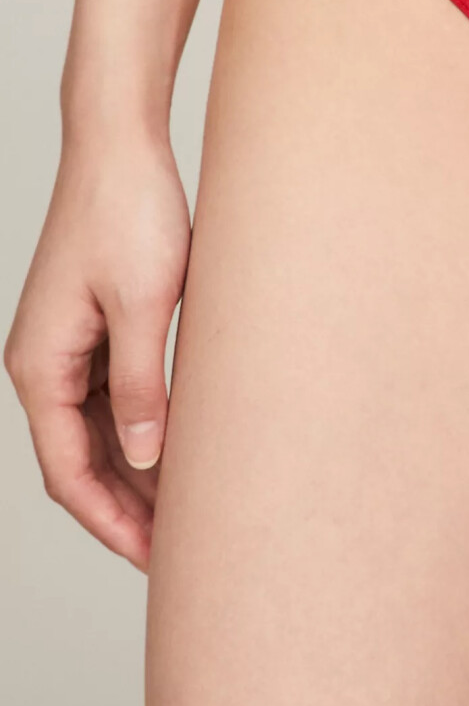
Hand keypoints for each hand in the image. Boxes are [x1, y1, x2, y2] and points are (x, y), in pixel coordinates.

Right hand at [5, 130, 190, 570]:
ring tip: (189, 513)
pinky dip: (144, 429)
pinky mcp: (95, 324)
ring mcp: (68, 344)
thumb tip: (145, 459)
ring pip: (99, 432)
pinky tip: (184, 449)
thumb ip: (142, 386)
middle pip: (81, 460)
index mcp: (41, 365)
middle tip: (183, 552)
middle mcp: (44, 362)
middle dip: (127, 509)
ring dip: (138, 472)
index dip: (112, 521)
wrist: (121, 145)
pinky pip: (113, 396)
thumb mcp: (144, 305)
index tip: (157, 560)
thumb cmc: (129, 212)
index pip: (69, 471)